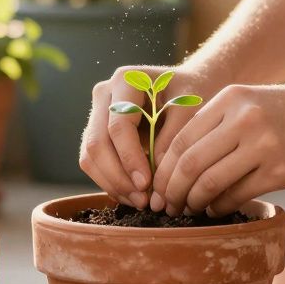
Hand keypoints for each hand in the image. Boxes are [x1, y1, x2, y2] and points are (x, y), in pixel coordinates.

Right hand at [79, 65, 218, 207]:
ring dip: (112, 184)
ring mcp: (97, 114)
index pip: (118, 126)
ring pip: (89, 156)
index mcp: (125, 81)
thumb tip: (154, 180)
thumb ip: (172, 140)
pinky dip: (111, 183)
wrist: (191, 85)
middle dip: (118, 177)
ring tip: (141, 202)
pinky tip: (134, 196)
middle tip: (143, 201)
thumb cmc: (195, 93)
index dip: (130, 158)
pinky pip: (94, 163)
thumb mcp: (191, 111)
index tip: (147, 184)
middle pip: (96, 143)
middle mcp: (104, 95)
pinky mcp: (98, 133)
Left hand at [152, 81, 284, 216]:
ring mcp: (263, 145)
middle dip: (170, 190)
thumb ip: (220, 125)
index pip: (180, 138)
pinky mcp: (281, 169)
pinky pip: (237, 195)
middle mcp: (243, 119)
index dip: (162, 168)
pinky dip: (220, 207)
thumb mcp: (254, 102)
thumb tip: (181, 164)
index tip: (156, 187)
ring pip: (208, 182)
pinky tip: (216, 210)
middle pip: (188, 162)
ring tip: (188, 211)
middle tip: (165, 207)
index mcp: (230, 98)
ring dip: (192, 202)